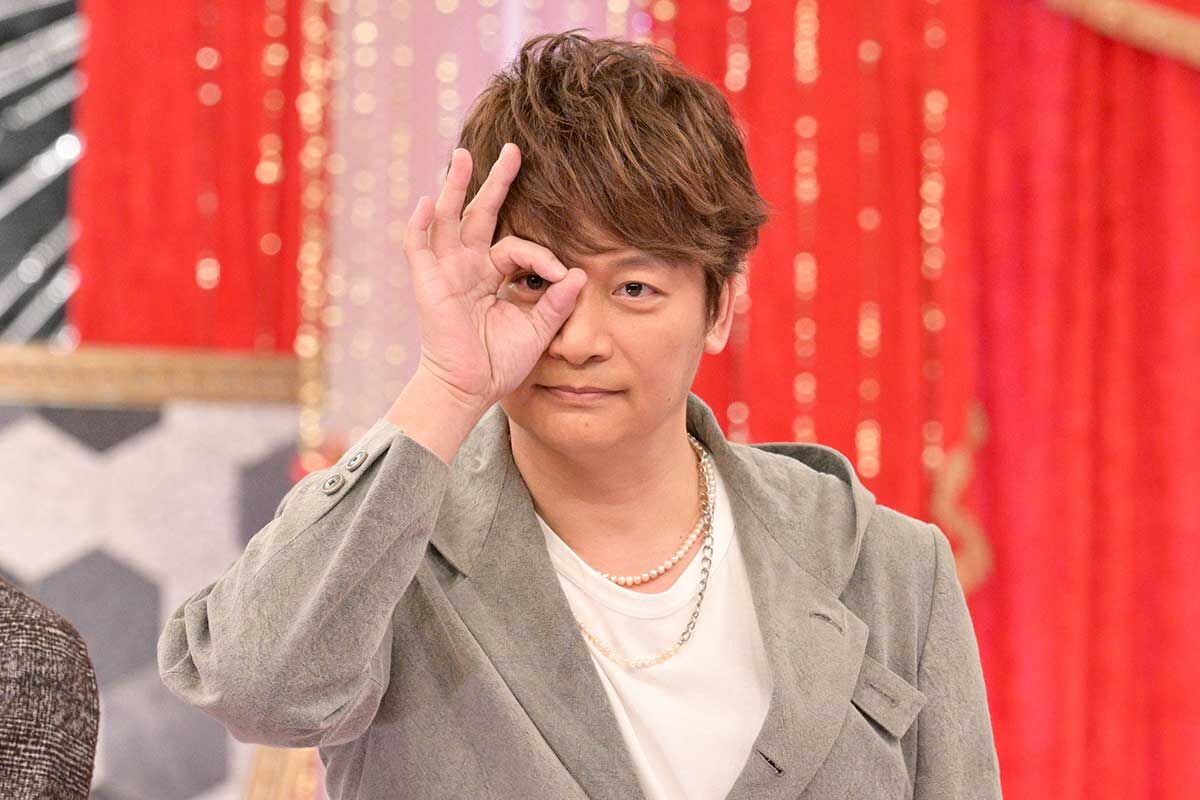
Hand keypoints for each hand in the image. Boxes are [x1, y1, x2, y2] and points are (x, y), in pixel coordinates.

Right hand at [402, 143, 586, 409]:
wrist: (469, 389)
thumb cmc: (499, 363)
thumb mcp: (537, 330)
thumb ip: (557, 302)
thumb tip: (580, 273)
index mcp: (492, 275)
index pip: (517, 247)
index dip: (540, 255)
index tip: (560, 274)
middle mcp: (468, 266)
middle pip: (480, 214)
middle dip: (496, 182)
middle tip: (512, 149)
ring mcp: (446, 271)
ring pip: (449, 219)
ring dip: (455, 187)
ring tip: (463, 155)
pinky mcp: (428, 284)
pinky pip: (418, 247)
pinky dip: (418, 224)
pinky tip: (424, 200)